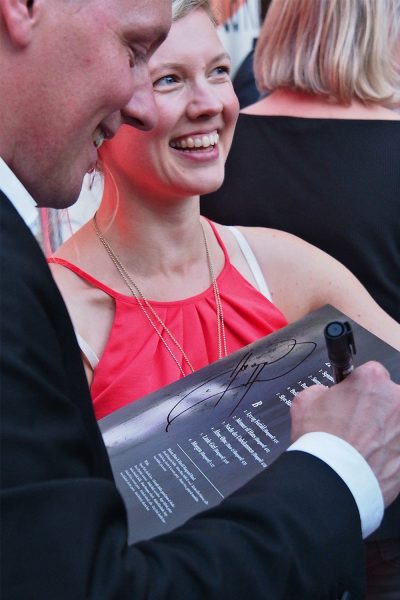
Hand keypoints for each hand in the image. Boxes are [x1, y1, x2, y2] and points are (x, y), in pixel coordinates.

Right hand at [290, 361, 399, 506]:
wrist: (335, 481)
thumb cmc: (322, 443)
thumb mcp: (303, 404)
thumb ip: (317, 391)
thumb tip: (322, 394)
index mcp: (371, 380)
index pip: (370, 374)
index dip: (358, 389)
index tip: (351, 400)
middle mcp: (396, 399)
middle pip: (388, 398)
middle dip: (374, 409)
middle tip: (355, 426)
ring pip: (396, 424)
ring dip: (384, 431)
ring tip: (362, 447)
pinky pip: (398, 446)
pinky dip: (390, 452)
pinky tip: (371, 460)